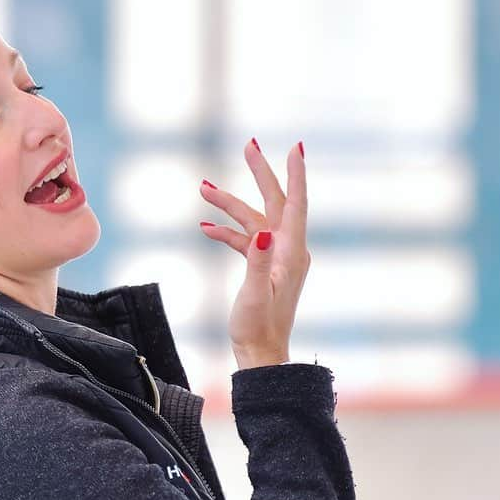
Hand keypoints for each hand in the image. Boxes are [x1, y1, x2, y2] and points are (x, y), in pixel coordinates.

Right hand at [199, 140, 310, 366]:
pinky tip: (206, 229)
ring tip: (203, 189)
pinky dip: (227, 233)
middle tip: (249, 145)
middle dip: (259, 174)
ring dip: (229, 206)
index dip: (295, 175)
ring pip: (253, 219)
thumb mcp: (255, 294)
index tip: (294, 147)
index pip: (296, 204)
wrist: (260, 353)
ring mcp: (274, 257)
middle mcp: (287, 250)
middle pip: (275, 202)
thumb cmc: (257, 328)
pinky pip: (245, 240)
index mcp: (290, 253)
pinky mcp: (262, 266)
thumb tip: (260, 230)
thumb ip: (256, 260)